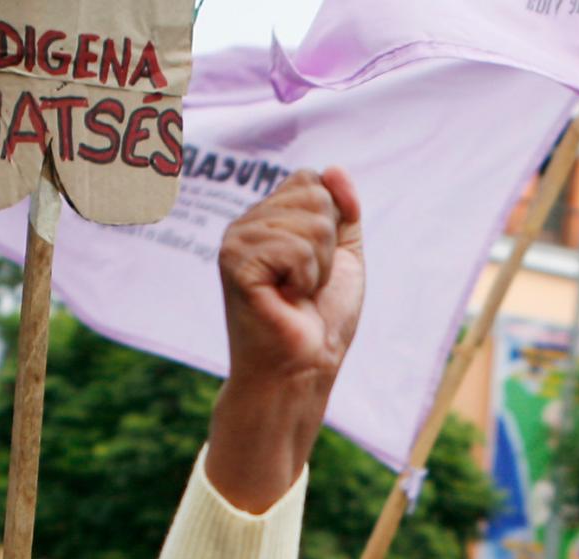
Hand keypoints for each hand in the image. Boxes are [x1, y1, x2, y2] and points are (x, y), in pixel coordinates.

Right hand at [208, 168, 364, 504]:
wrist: (302, 369)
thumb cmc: (319, 320)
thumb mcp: (342, 256)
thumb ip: (342, 210)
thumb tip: (335, 168)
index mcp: (265, 220)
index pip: (310, 180)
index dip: (333, 221)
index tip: (317, 265)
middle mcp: (244, 225)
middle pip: (313, 196)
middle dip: (327, 246)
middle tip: (306, 286)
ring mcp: (235, 242)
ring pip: (311, 221)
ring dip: (318, 266)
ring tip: (296, 295)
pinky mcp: (235, 263)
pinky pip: (297, 247)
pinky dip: (306, 278)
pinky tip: (286, 300)